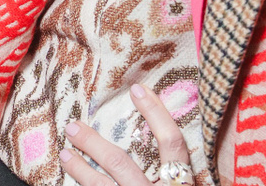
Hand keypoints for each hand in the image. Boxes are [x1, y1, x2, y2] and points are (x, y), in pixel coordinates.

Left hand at [60, 84, 192, 185]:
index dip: (156, 113)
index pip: (171, 143)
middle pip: (121, 163)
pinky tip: (72, 179)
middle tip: (72, 126)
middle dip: (94, 143)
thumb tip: (197, 148)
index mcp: (182, 185)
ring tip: (65, 153)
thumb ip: (200, 176)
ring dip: (81, 170)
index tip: (137, 89)